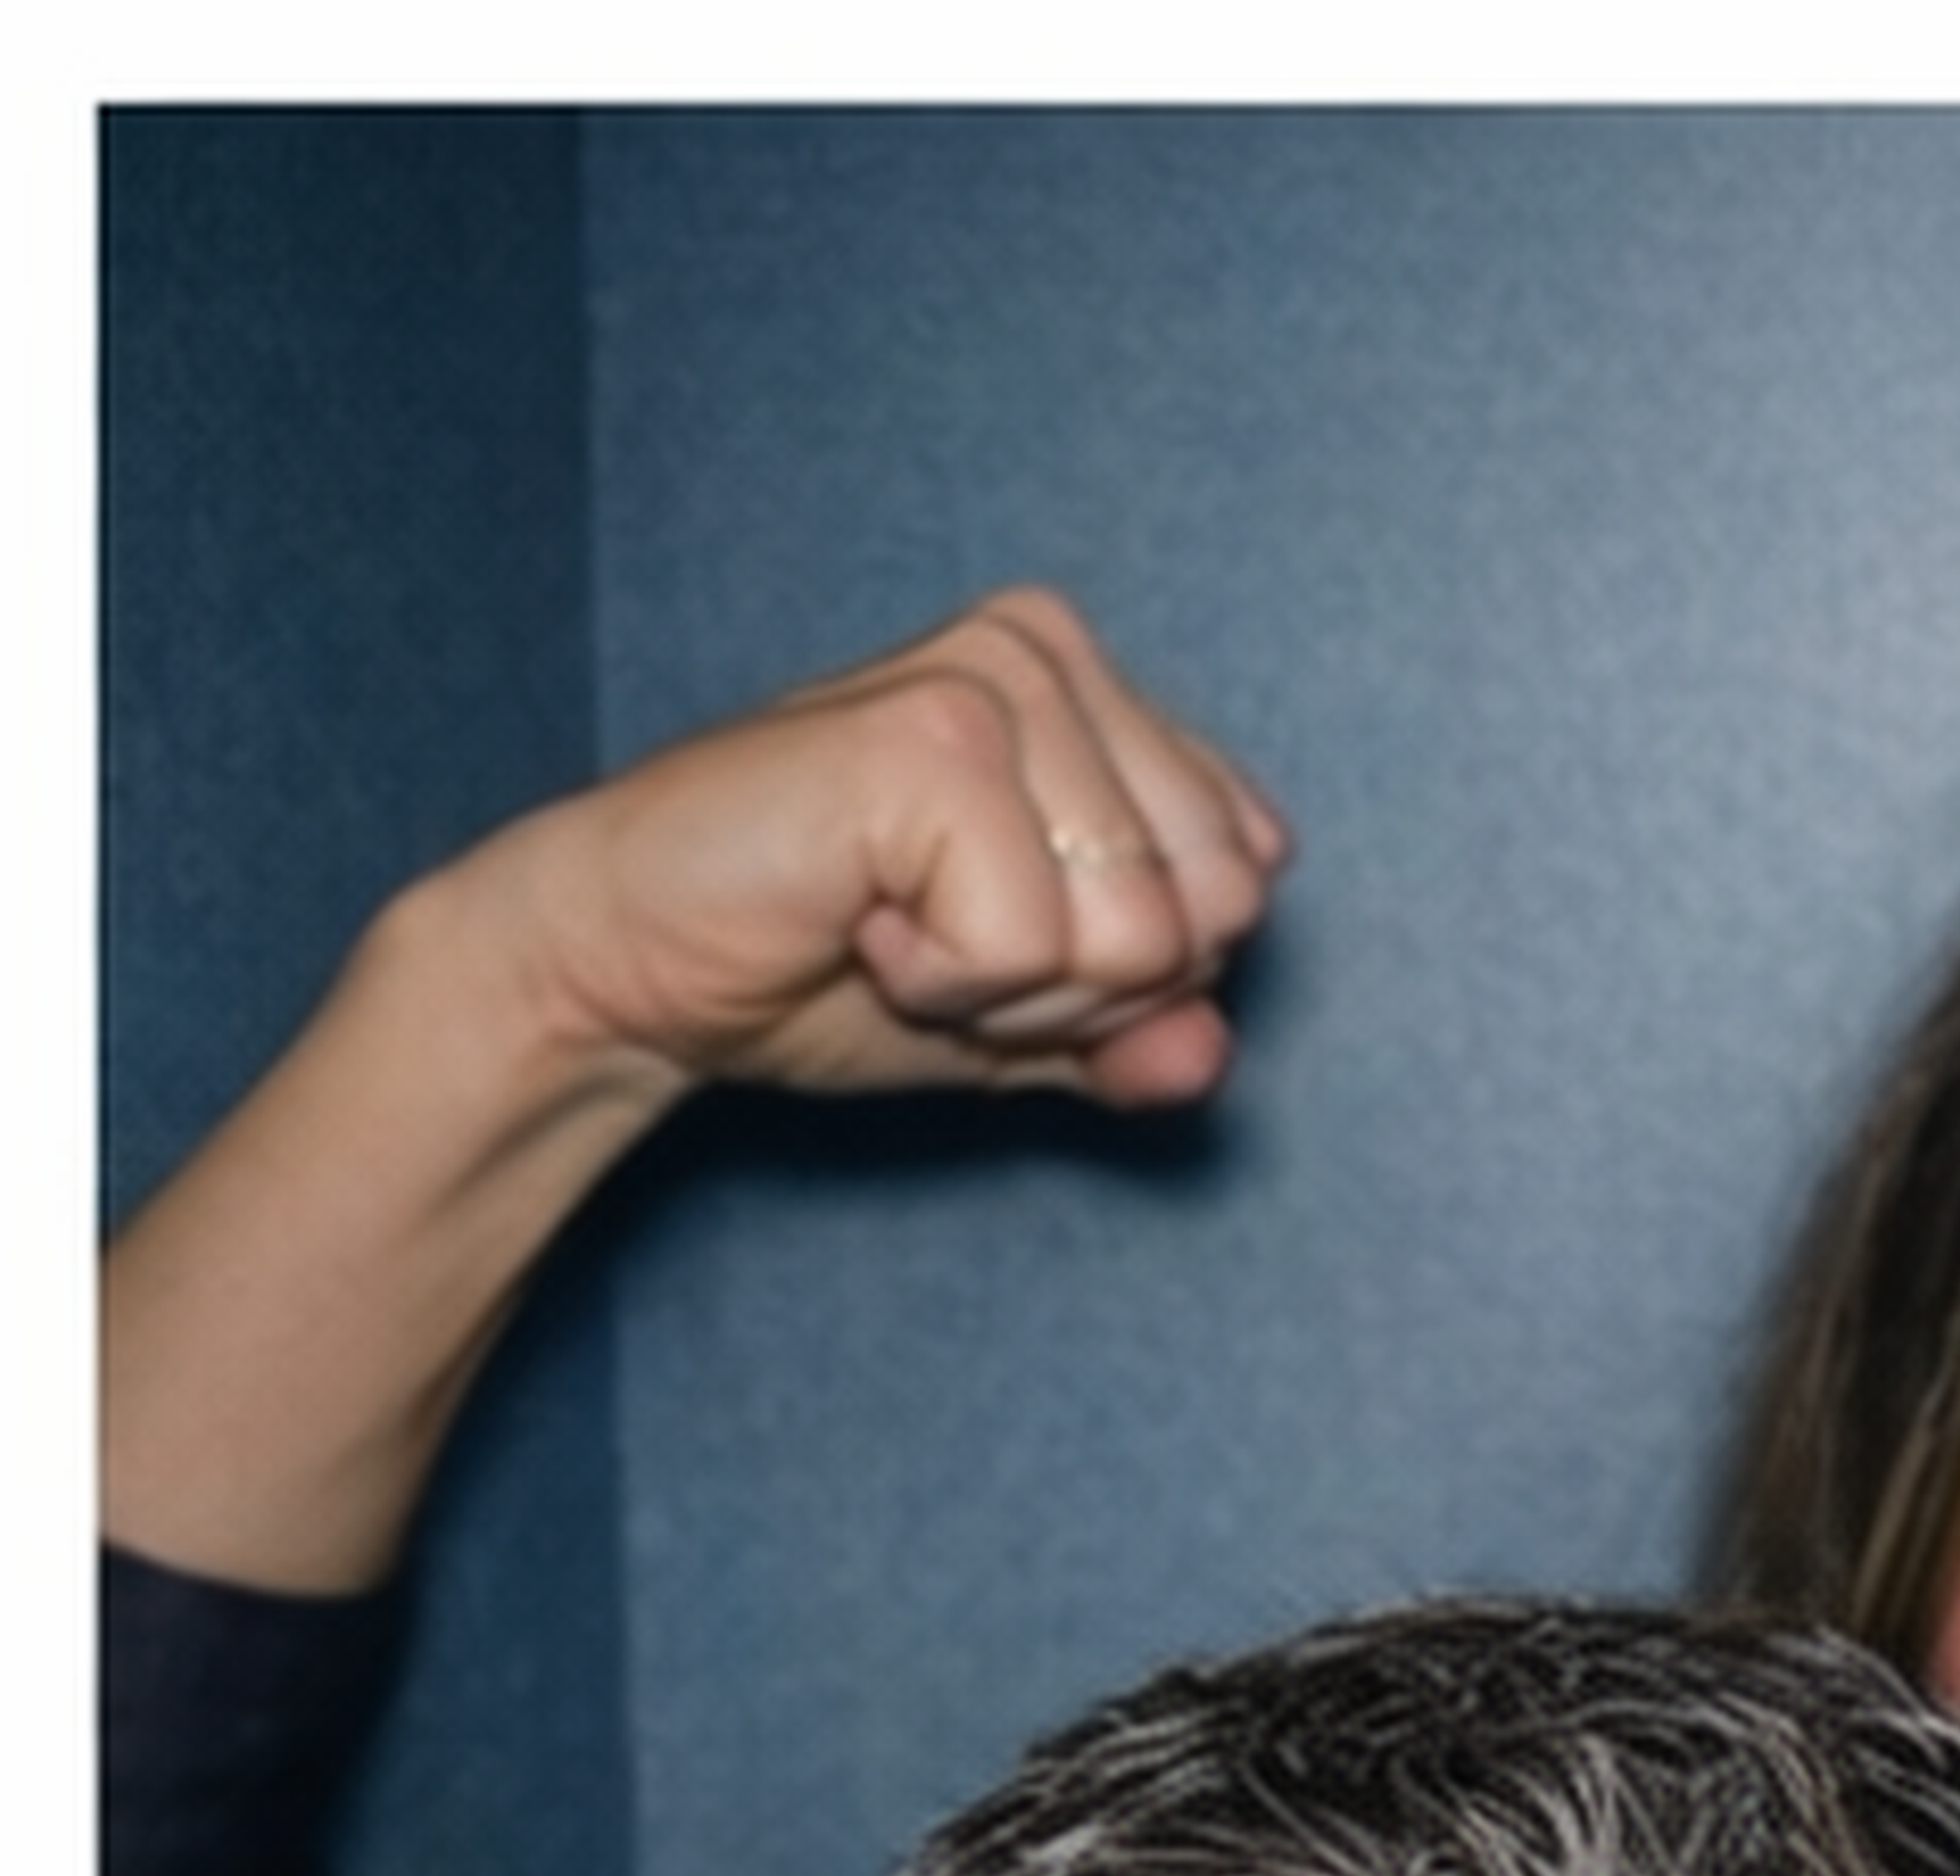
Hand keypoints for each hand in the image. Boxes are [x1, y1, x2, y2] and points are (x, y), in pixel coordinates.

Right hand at [459, 582, 1289, 1121]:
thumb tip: (1213, 1058)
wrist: (639, 967)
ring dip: (1008, 989)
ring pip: (1136, 939)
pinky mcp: (933, 739)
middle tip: (936, 941)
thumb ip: (1135, 1033)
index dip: (1124, 975)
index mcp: (1094, 690)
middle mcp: (1051, 652)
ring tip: (893, 925)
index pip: (1241, 886)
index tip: (986, 938)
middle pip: (1206, 915)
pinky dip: (949, 984)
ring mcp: (995, 679)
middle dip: (1076, 987)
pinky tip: (861, 918)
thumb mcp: (1021, 1022)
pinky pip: (1037, 947)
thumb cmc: (817, 967)